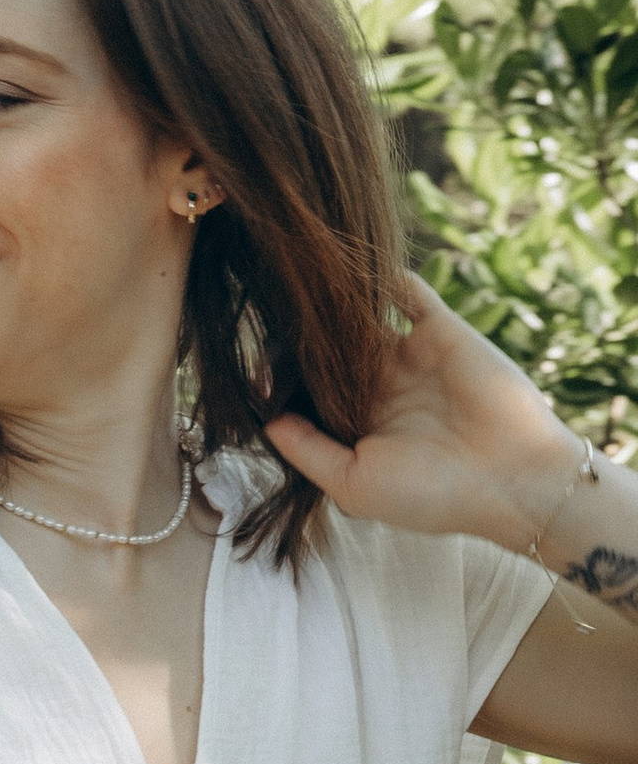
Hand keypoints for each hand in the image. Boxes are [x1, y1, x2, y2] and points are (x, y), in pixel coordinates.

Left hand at [266, 272, 579, 549]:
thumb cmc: (430, 495)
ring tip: (298, 281)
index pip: (307, 389)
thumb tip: (264, 418)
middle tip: (263, 309)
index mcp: (357, 424)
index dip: (280, 377)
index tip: (251, 364)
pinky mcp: (442, 330)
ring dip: (334, 300)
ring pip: (361, 316)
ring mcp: (410, 356)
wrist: (511, 478)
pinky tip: (349, 268)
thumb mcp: (353, 483)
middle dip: (298, 332)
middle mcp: (380, 387)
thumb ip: (307, 450)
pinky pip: (408, 293)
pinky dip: (382, 277)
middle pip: (327, 348)